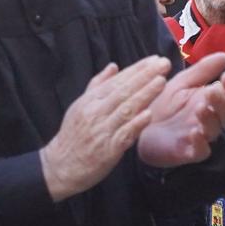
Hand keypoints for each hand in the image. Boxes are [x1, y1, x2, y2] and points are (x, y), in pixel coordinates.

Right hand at [41, 58, 171, 200]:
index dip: (137, 69)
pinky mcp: (108, 150)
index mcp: (91, 101)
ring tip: (161, 81)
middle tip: (164, 63)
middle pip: (124, 91)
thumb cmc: (74, 135)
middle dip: (145, 76)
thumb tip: (114, 66)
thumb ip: (98, 85)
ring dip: (145, 95)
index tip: (155, 59)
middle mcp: (96, 112)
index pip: (118, 81)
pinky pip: (124, 134)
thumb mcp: (81, 106)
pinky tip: (148, 114)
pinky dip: (136, 124)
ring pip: (126, 109)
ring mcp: (102, 131)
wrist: (61, 166)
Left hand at [136, 53, 224, 168]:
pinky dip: (200, 143)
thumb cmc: (163, 104)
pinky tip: (195, 132)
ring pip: (214, 130)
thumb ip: (203, 71)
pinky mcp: (189, 152)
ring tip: (201, 107)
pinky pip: (201, 150)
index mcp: (211, 102)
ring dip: (210, 119)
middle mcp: (210, 119)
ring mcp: (201, 137)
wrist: (139, 125)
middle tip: (212, 91)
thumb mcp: (182, 83)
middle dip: (221, 101)